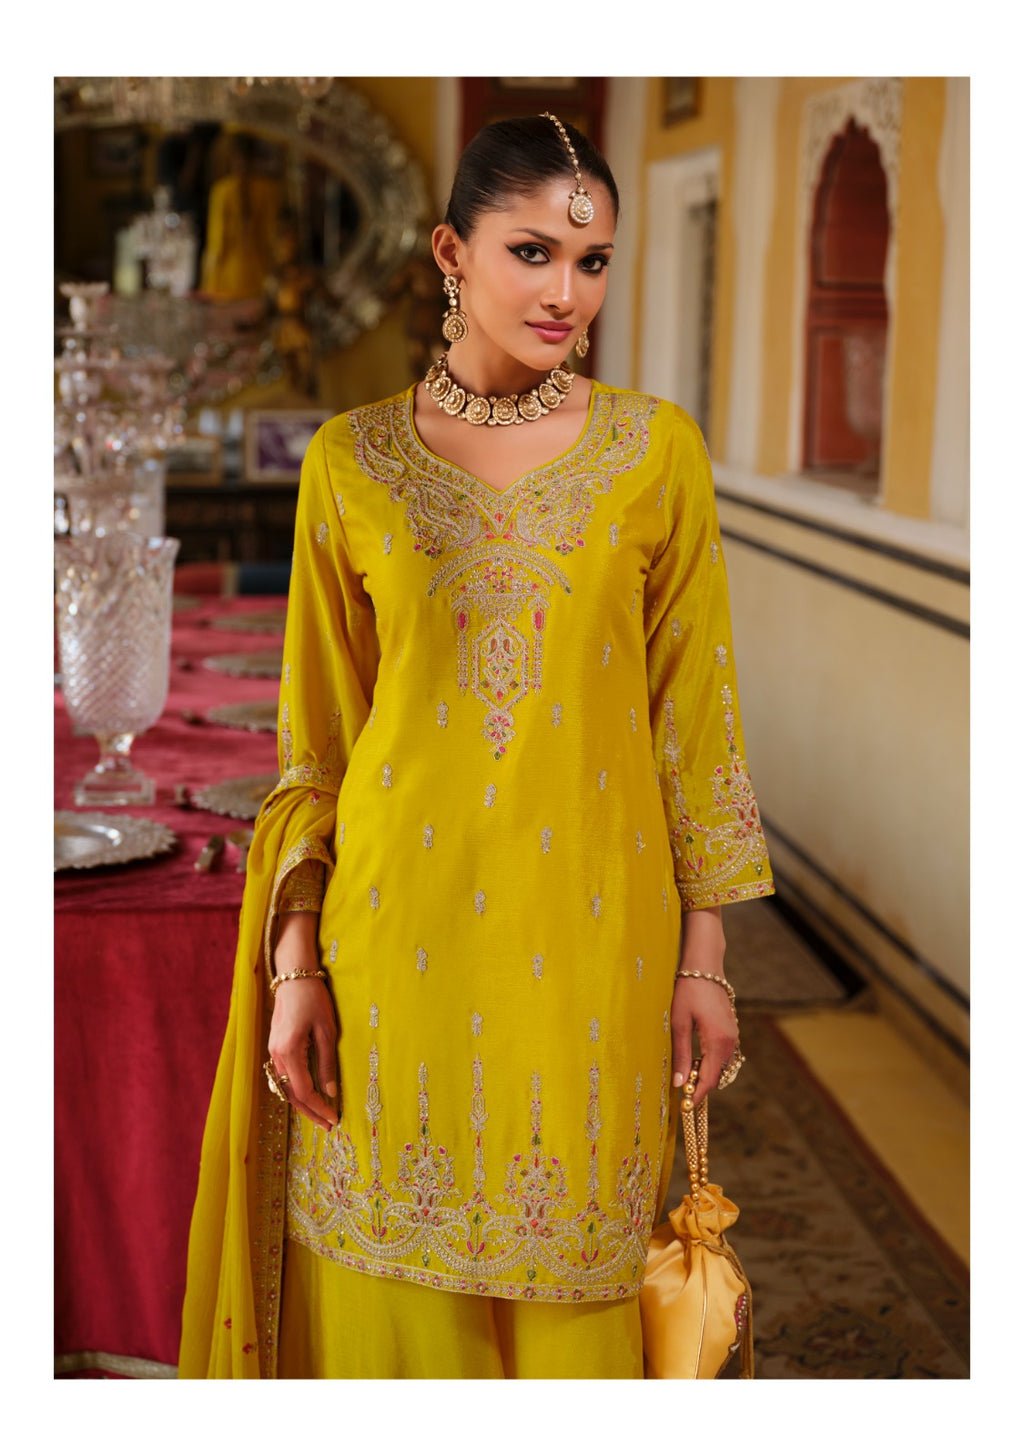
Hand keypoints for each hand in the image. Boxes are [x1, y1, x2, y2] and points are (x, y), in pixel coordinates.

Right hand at [267, 977, 338, 1131]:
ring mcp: (273, 1051)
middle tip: (328, 1125)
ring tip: (320, 1115)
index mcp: (290, 1051)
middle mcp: (277, 1055)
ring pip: (284, 1087)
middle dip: (310, 1112)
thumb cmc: (314, 1000)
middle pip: (291, 1094)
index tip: (334, 1118)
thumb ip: (327, 1063)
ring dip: (301, 1103)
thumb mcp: (327, 1031)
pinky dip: (294, 1090)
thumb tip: (330, 1093)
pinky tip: (308, 1095)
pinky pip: (282, 1076)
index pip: (303, 1091)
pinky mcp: (275, 1047)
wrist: (294, 978)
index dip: (318, 1108)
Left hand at [670, 975, 738, 1105]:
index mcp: (718, 1042)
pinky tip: (695, 1059)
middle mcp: (730, 1041)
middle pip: (717, 1076)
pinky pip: (724, 1055)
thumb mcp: (679, 1024)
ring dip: (706, 1074)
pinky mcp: (731, 1030)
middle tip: (681, 1093)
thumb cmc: (688, 992)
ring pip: (722, 1066)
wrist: (704, 967)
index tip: (685, 1107)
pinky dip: (711, 1063)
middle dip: (701, 1087)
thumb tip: (680, 1084)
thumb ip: (681, 1055)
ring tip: (686, 1076)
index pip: (709, 1080)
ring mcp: (733, 1035)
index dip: (697, 1096)